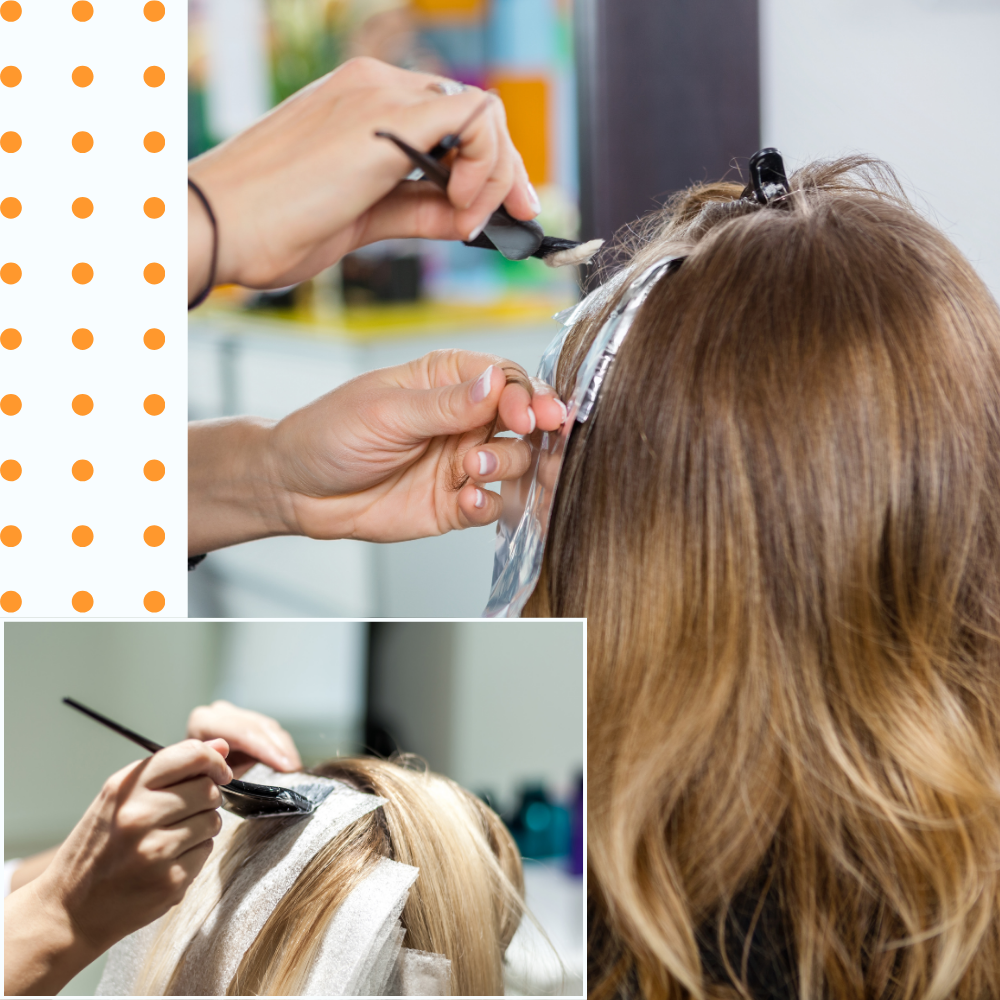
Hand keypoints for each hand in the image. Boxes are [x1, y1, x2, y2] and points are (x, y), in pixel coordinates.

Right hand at [4, 740, 231, 995]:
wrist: (69, 910)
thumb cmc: (98, 846)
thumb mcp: (119, 797)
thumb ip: (171, 767)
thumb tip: (222, 746)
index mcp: (126, 788)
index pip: (191, 755)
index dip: (214, 760)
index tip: (218, 771)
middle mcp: (140, 816)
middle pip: (208, 789)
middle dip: (205, 797)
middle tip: (184, 811)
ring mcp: (156, 850)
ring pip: (212, 820)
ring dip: (202, 826)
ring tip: (171, 837)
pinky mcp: (170, 881)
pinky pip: (207, 851)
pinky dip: (195, 853)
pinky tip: (168, 860)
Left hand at [187, 701, 301, 776]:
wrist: (190, 780)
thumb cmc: (196, 782)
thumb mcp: (203, 778)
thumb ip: (218, 768)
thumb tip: (234, 762)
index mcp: (203, 721)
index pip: (242, 731)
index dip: (265, 749)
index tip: (285, 767)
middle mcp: (219, 712)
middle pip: (258, 727)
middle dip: (278, 749)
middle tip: (293, 769)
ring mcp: (235, 714)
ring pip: (268, 727)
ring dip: (284, 749)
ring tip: (295, 769)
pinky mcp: (247, 721)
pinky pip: (271, 731)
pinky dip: (282, 748)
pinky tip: (290, 763)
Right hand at [188, 57, 537, 298]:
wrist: (218, 226)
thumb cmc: (269, 226)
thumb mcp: (362, 220)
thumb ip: (417, 210)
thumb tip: (465, 217)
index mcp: (362, 106)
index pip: (449, 121)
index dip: (486, 166)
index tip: (497, 213)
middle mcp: (375, 88)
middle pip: (473, 113)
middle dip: (506, 169)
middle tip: (516, 216)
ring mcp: (380, 96)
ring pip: (480, 113)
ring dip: (496, 173)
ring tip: (468, 221)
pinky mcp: (387, 119)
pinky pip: (472, 121)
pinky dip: (485, 167)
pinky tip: (461, 208)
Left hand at [188, 350, 565, 553]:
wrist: (296, 489)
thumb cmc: (330, 433)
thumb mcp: (386, 411)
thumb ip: (446, 404)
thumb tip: (497, 383)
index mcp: (448, 382)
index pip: (507, 380)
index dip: (526, 395)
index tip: (529, 414)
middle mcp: (464, 420)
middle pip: (525, 421)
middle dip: (536, 431)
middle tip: (529, 436)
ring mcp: (463, 462)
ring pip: (517, 463)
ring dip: (506, 465)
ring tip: (473, 468)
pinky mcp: (456, 503)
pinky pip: (492, 505)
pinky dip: (488, 504)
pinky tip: (466, 499)